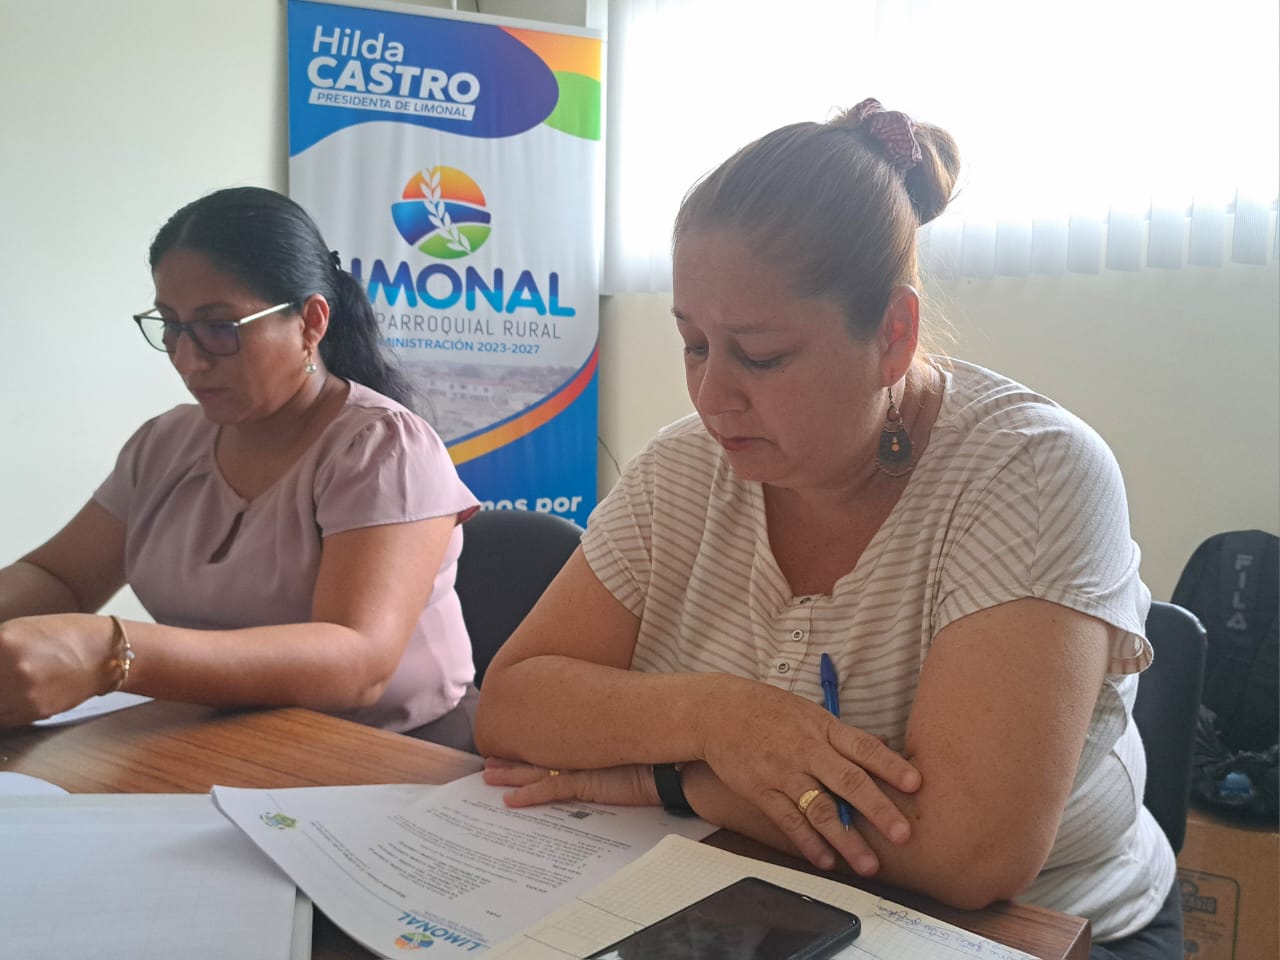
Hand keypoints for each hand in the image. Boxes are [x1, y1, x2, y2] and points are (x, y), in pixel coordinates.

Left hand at [0, 614, 114, 725]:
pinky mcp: (33, 713)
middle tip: (0, 677)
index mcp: (4, 642)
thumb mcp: (16, 631)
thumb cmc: (63, 636)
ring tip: (6, 685)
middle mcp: (11, 671)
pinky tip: (8, 697)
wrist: (106, 655)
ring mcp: (22, 696)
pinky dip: (1, 707)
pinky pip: (1, 716)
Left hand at [483, 757, 660, 808]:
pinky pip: (550, 789)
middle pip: (538, 754)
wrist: (676, 762)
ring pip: (536, 770)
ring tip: (488, 775)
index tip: (513, 747)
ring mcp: (583, 766)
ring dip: (511, 774)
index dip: (532, 748)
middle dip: (511, 760)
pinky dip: (529, 796)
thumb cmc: (659, 755)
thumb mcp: (629, 753)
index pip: (553, 745)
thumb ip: (612, 749)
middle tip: (488, 762)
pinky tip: (510, 802)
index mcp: (590, 744)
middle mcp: (582, 752)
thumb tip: (604, 746)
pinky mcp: (587, 782)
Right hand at [698, 679, 920, 875]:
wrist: (718, 711)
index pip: (863, 747)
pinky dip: (808, 842)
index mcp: (823, 727)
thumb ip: (842, 737)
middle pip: (847, 781)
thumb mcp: (809, 713)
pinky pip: (788, 820)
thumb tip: (883, 752)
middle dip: (877, 809)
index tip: (915, 784)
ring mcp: (783, 772)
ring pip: (819, 808)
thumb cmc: (769, 711)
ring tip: (868, 864)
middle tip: (902, 834)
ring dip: (846, 839)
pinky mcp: (761, 791)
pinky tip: (826, 860)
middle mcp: (806, 750)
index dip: (891, 765)